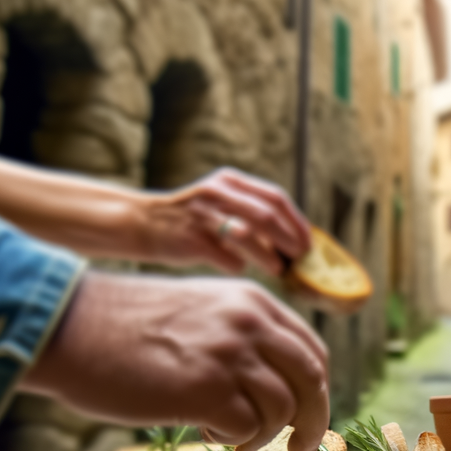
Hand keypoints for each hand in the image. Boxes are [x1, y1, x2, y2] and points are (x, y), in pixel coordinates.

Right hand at [24, 272, 330, 450]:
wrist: (68, 328)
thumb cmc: (121, 327)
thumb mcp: (197, 311)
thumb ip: (239, 336)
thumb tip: (274, 386)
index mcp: (251, 301)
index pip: (311, 349)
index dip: (314, 388)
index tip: (306, 413)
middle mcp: (249, 323)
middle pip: (312, 380)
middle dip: (313, 422)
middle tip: (298, 449)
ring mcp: (231, 356)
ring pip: (283, 410)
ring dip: (261, 435)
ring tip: (228, 437)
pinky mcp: (207, 391)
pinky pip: (247, 430)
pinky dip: (232, 441)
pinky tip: (203, 432)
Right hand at [138, 168, 311, 273]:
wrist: (142, 222)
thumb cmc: (191, 218)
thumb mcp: (220, 201)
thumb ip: (251, 212)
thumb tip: (291, 238)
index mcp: (230, 181)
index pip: (275, 198)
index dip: (296, 221)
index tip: (308, 242)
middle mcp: (217, 193)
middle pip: (266, 215)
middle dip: (289, 239)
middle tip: (300, 258)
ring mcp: (203, 215)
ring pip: (248, 237)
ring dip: (269, 257)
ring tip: (278, 269)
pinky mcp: (192, 239)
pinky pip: (227, 258)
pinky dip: (238, 265)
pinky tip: (237, 267)